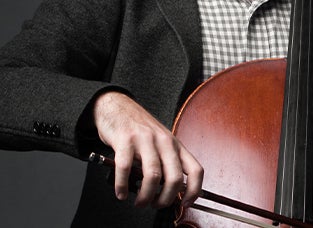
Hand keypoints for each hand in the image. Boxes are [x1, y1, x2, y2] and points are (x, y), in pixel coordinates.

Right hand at [93, 91, 202, 208]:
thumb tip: (169, 193)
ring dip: (146, 196)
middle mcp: (164, 141)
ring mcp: (145, 140)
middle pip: (175, 178)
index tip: (185, 204)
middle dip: (165, 199)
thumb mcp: (161, 142)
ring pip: (153, 176)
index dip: (194, 191)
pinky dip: (123, 186)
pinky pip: (125, 168)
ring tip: (139, 202)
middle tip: (155, 205)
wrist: (117, 107)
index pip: (196, 170)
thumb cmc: (139, 128)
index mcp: (175, 144)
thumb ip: (166, 163)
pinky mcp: (125, 139)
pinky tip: (121, 192)